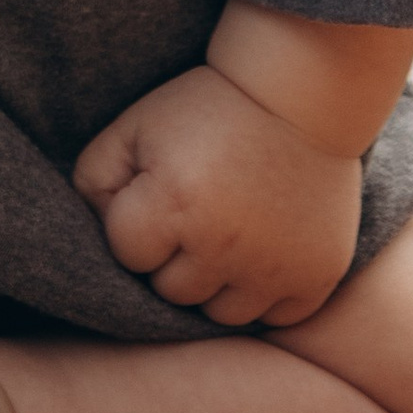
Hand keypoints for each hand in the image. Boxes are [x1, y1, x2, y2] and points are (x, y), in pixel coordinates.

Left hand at [73, 63, 360, 328]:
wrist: (300, 95)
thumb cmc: (207, 107)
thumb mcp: (135, 126)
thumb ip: (95, 182)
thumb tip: (99, 235)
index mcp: (174, 203)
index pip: (127, 253)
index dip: (136, 221)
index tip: (159, 190)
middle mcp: (224, 244)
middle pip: (171, 291)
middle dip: (173, 257)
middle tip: (195, 211)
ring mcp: (275, 266)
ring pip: (220, 314)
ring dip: (215, 282)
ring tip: (225, 233)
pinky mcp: (316, 275)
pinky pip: (275, 318)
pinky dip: (263, 294)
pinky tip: (261, 252)